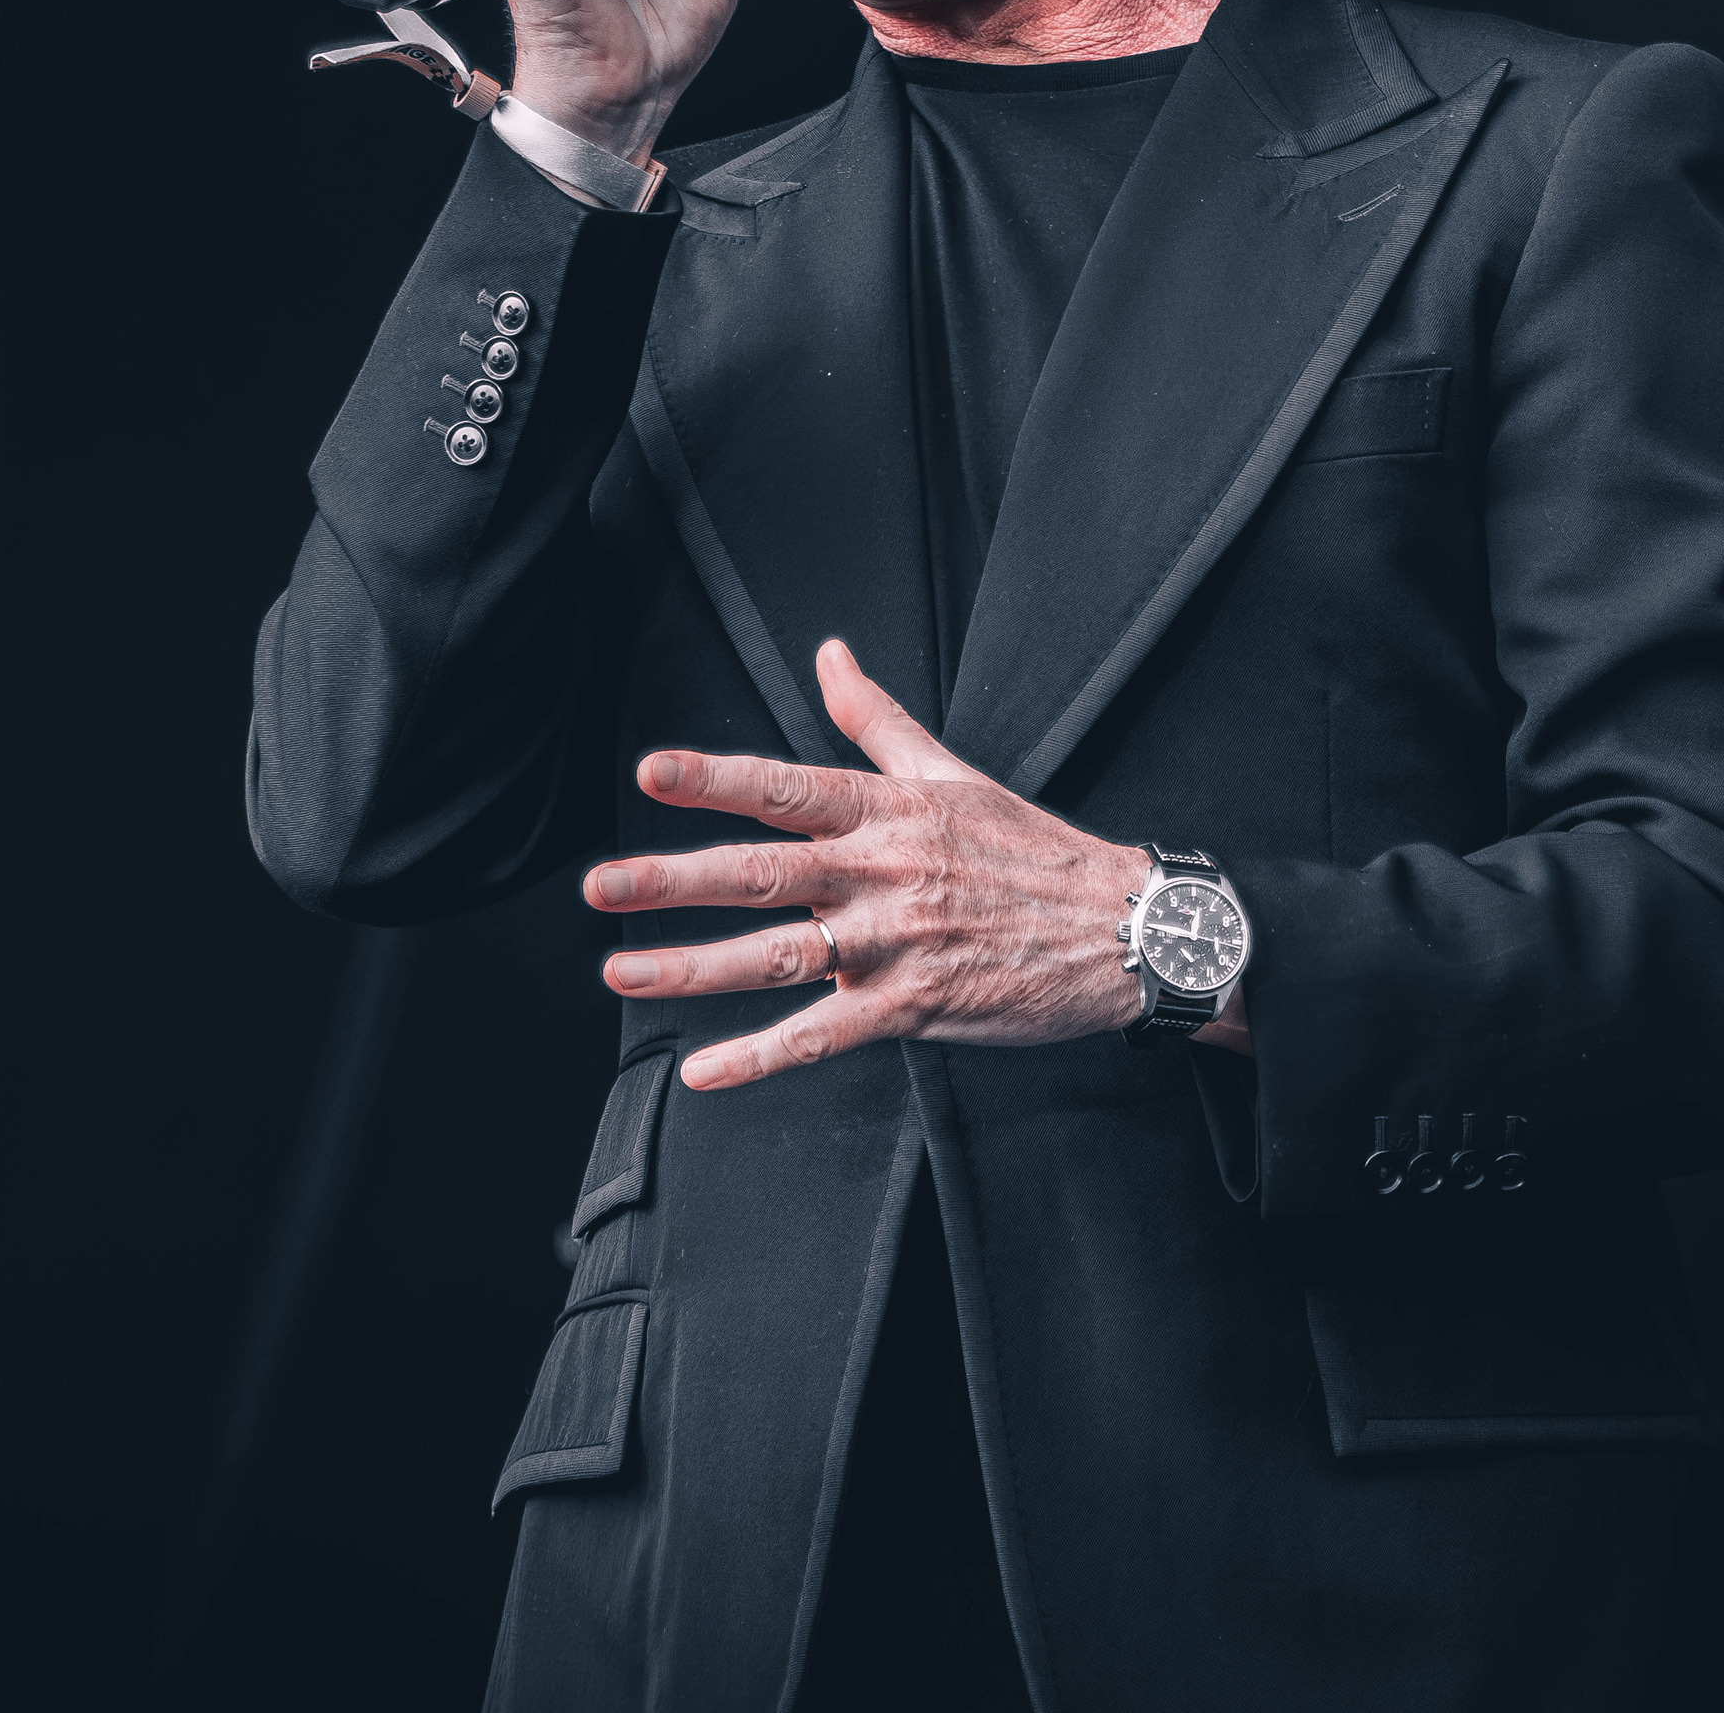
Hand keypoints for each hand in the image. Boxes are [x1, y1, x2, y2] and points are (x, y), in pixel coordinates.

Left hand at [587, 640, 1246, 1089]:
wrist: (1124, 931)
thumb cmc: (1033, 850)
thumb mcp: (953, 772)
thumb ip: (875, 718)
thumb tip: (829, 651)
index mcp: (888, 812)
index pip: (787, 787)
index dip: (716, 779)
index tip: (649, 773)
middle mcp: (883, 873)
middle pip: (762, 873)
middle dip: (673, 879)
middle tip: (599, 885)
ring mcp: (897, 943)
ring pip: (779, 957)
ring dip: (695, 968)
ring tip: (622, 972)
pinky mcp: (915, 1007)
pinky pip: (824, 1036)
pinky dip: (762, 1058)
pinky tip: (705, 1072)